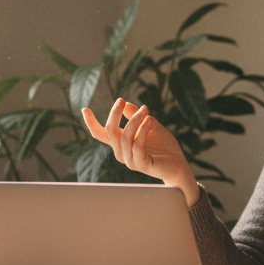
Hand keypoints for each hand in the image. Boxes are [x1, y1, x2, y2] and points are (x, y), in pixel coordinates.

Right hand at [82, 98, 199, 206]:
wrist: (178, 164)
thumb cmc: (164, 146)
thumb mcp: (150, 125)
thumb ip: (137, 116)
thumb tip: (126, 103)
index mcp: (121, 143)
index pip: (101, 133)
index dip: (91, 123)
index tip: (84, 109)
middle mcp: (122, 152)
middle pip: (109, 131)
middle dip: (114, 113)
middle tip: (121, 100)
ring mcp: (130, 160)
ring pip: (124, 137)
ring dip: (134, 121)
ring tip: (145, 110)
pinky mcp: (141, 164)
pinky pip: (136, 146)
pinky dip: (142, 131)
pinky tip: (149, 121)